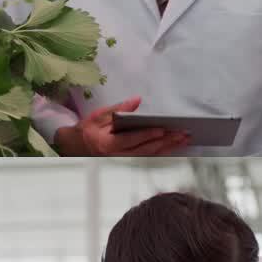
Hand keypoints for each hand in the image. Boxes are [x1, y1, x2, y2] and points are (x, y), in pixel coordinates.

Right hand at [53, 95, 189, 155]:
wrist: (77, 146)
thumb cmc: (88, 129)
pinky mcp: (129, 161)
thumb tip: (136, 100)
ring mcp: (124, 160)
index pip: (130, 140)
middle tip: (182, 134)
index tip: (161, 130)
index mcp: (107, 144)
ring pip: (150, 155)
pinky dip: (164, 152)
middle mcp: (117, 156)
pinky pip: (149, 157)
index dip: (146, 135)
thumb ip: (118, 110)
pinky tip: (175, 146)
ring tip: (184, 139)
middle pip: (145, 150)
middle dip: (165, 141)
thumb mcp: (98, 116)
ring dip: (168, 147)